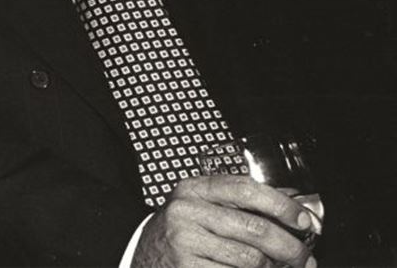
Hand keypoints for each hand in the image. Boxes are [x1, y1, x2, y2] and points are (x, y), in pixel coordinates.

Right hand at [133, 175, 317, 267]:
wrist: (144, 257)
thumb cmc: (183, 232)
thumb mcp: (204, 208)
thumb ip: (244, 203)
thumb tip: (295, 203)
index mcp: (193, 189)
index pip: (246, 188)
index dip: (282, 205)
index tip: (304, 220)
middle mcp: (186, 212)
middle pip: (255, 228)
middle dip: (290, 247)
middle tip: (303, 257)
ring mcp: (184, 242)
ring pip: (251, 259)